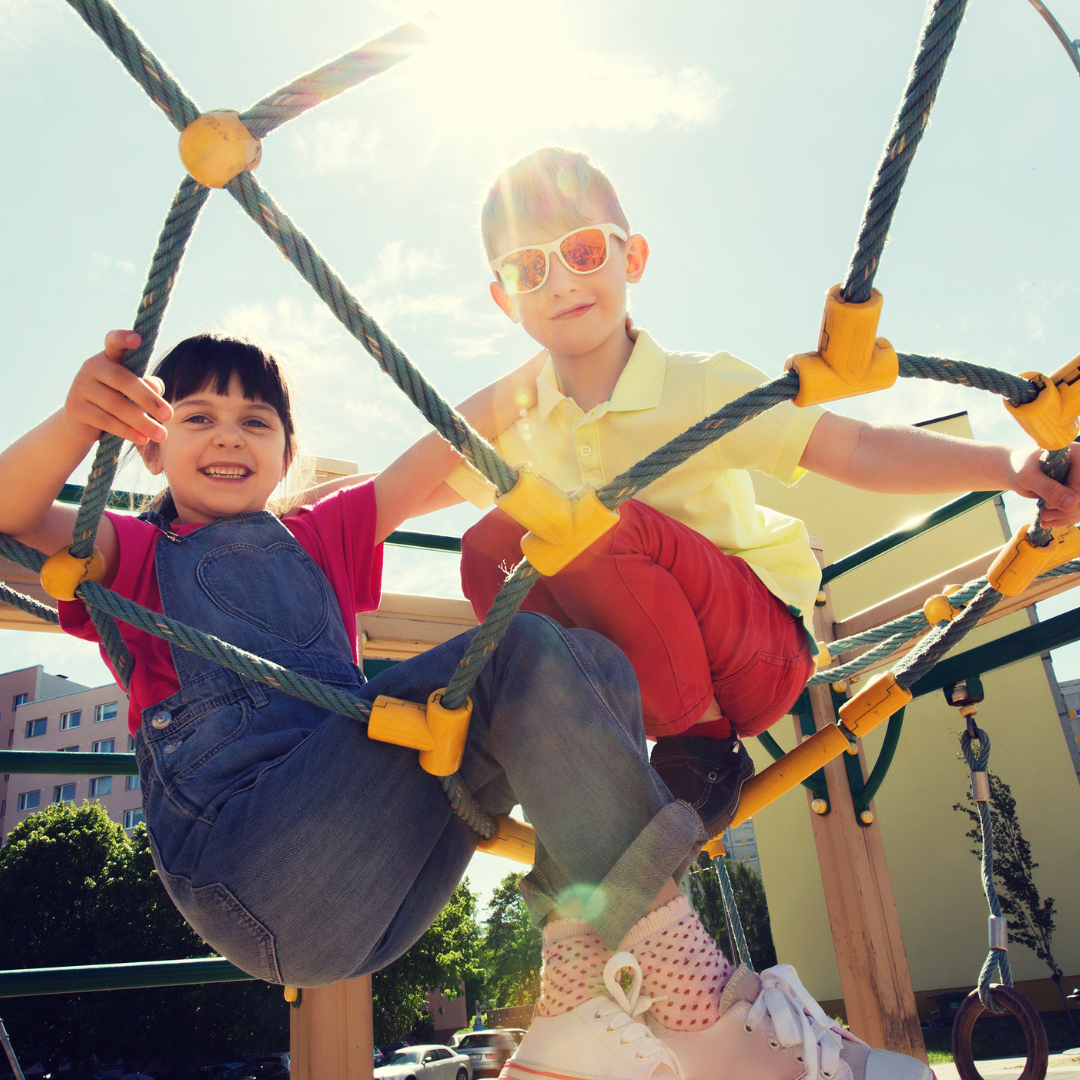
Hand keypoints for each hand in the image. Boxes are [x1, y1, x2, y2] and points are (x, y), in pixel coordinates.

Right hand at [64, 330, 171, 446]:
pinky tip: (143, 439)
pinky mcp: (75, 408)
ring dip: (141, 421)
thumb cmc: (117, 400)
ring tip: (162, 435)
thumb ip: (148, 386)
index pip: (114, 342)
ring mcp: (80, 387)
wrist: (82, 422)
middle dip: (148, 399)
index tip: (137, 338)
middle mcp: (92, 366)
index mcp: (109, 357)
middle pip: (123, 380)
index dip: (123, 338)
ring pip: (115, 404)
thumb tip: (155, 387)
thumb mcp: (134, 391)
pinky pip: (105, 420)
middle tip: (169, 416)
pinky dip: (127, 431)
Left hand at [1007, 445, 1079, 528]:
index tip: (1046, 505)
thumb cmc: (1020, 468)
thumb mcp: (1028, 477)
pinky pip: (1078, 509)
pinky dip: (1064, 517)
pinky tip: (1048, 521)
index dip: (1068, 498)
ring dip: (1064, 516)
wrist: (1017, 470)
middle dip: (1066, 511)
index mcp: (1076, 454)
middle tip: (1044, 515)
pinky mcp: (1077, 491)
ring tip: (1044, 518)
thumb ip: (1048, 488)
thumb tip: (1071, 503)